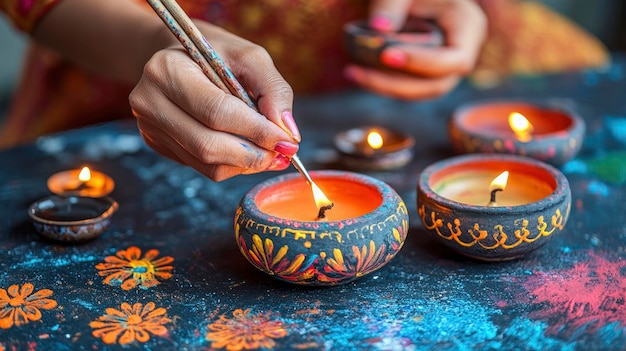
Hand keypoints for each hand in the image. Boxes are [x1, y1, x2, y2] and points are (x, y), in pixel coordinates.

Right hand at [129, 22, 299, 181]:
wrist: (178, 58)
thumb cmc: (217, 54)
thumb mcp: (250, 57)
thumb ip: (274, 90)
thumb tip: (289, 132)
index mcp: (168, 70)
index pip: (217, 112)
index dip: (257, 130)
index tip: (287, 141)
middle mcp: (150, 102)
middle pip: (208, 145)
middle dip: (253, 154)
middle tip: (282, 153)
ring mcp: (150, 128)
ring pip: (207, 163)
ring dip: (246, 163)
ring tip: (268, 152)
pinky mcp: (159, 145)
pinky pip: (203, 168)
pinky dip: (232, 165)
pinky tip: (246, 150)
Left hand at [345, 0, 486, 99]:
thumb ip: (391, 3)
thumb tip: (379, 29)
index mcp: (467, 26)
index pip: (454, 59)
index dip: (422, 63)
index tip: (386, 55)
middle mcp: (462, 51)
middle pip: (436, 84)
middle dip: (396, 84)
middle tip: (357, 71)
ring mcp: (445, 66)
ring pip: (420, 91)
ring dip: (384, 87)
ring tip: (351, 72)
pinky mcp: (427, 72)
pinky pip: (409, 86)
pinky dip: (383, 83)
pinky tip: (356, 72)